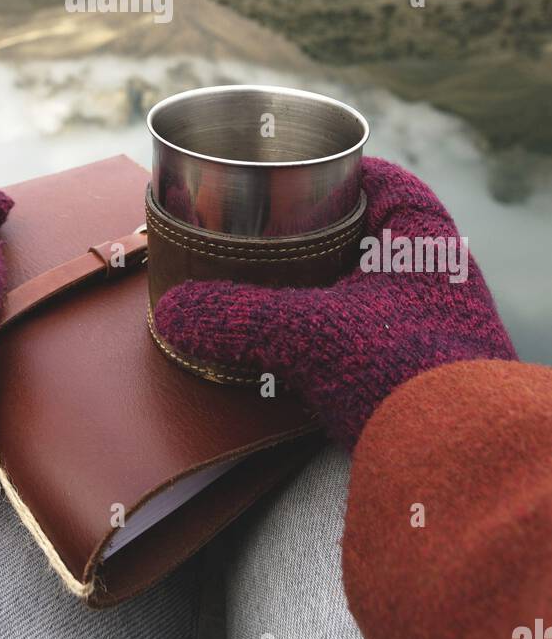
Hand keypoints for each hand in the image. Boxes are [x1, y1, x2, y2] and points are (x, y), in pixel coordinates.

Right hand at [153, 158, 515, 447]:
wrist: (464, 466)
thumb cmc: (406, 375)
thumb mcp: (308, 334)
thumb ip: (239, 317)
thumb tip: (174, 311)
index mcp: (425, 238)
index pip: (382, 180)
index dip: (338, 173)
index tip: (295, 177)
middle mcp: (438, 274)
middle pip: (372, 232)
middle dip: (321, 234)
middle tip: (271, 232)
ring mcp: (433, 324)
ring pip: (369, 287)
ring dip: (324, 289)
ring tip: (272, 291)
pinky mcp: (422, 371)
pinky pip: (370, 334)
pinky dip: (334, 334)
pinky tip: (298, 351)